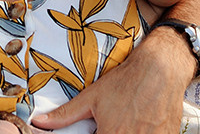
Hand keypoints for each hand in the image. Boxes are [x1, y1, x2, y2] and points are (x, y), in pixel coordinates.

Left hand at [31, 29, 190, 132]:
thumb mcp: (91, 98)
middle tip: (109, 125)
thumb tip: (40, 122)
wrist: (159, 71)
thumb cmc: (124, 83)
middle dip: (108, 133)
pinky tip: (138, 125)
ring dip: (123, 133)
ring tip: (123, 122)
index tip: (95, 130)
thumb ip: (65, 114)